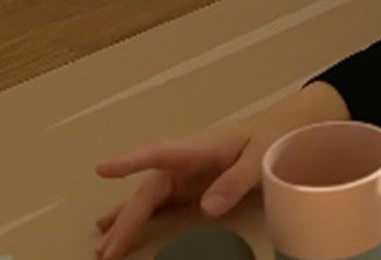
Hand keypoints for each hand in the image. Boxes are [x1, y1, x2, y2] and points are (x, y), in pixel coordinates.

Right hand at [92, 82, 348, 259]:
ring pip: (146, 200)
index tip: (103, 169)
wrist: (279, 131)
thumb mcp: (260, 158)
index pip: (160, 153)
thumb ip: (235, 181)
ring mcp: (181, 176)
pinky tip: (114, 232)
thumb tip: (207, 208)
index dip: (132, 162)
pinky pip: (156, 206)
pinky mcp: (185, 188)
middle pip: (148, 190)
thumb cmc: (268, 139)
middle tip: (105, 249)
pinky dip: (135, 219)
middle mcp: (181, 162)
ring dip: (124, 223)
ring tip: (101, 248)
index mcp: (197, 147)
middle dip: (126, 219)